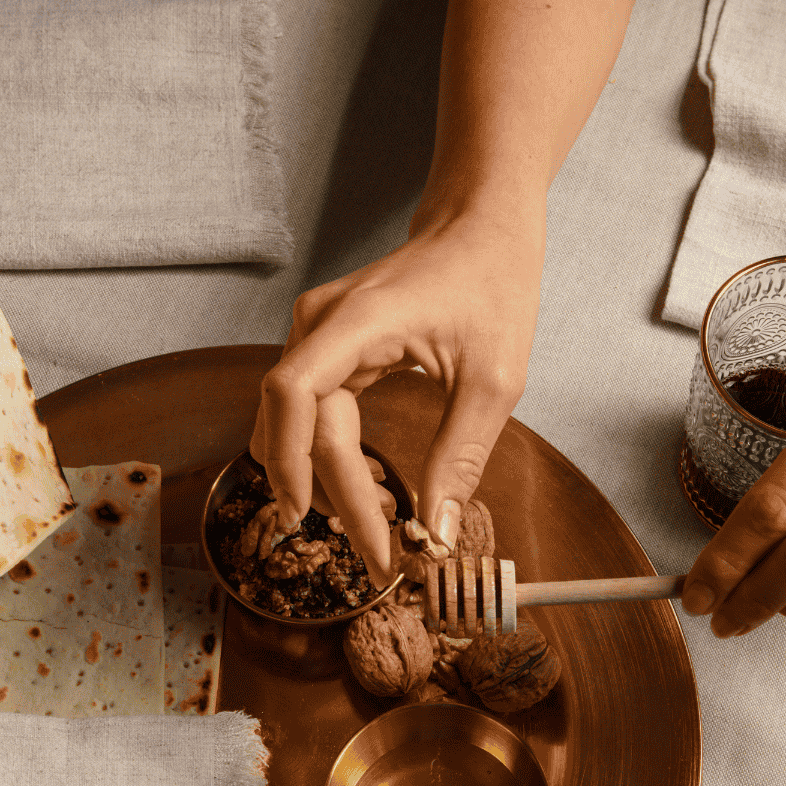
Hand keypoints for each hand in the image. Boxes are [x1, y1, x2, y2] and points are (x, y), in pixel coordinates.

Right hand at [250, 206, 543, 579]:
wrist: (481, 227)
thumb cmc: (492, 284)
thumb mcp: (494, 379)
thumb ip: (460, 457)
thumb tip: (434, 534)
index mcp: (353, 323)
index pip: (295, 402)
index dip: (310, 478)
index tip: (361, 538)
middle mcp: (317, 325)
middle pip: (294, 427)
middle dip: (328, 499)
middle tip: (374, 558)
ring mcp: (315, 334)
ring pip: (292, 426)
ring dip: (321, 481)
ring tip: (374, 526)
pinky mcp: (326, 347)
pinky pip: (308, 413)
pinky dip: (326, 458)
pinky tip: (366, 490)